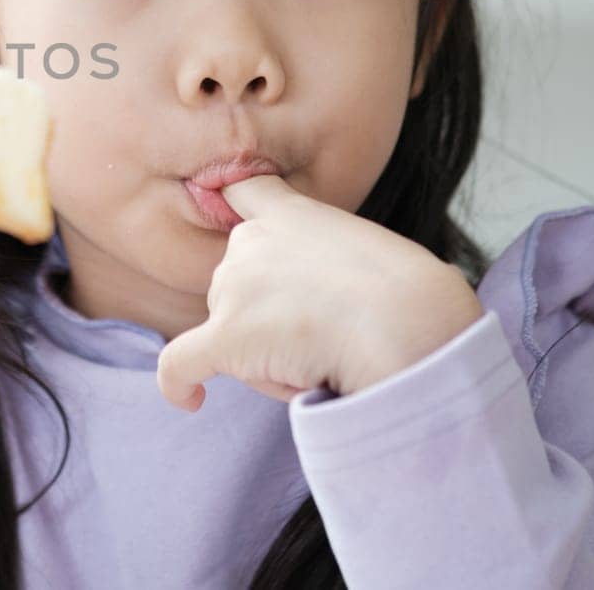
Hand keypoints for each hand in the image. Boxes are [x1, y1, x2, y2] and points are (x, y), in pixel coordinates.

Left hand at [155, 175, 484, 412]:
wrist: (409, 324)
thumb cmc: (413, 300)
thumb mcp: (376, 257)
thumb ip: (334, 267)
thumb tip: (321, 311)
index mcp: (291, 215)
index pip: (245, 192)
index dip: (234, 207)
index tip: (226, 213)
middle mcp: (249, 243)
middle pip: (238, 287)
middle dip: (269, 318)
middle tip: (331, 335)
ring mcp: (233, 289)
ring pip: (233, 337)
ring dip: (267, 356)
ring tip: (322, 359)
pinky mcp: (225, 337)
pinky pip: (181, 365)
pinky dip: (180, 385)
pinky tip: (189, 400)